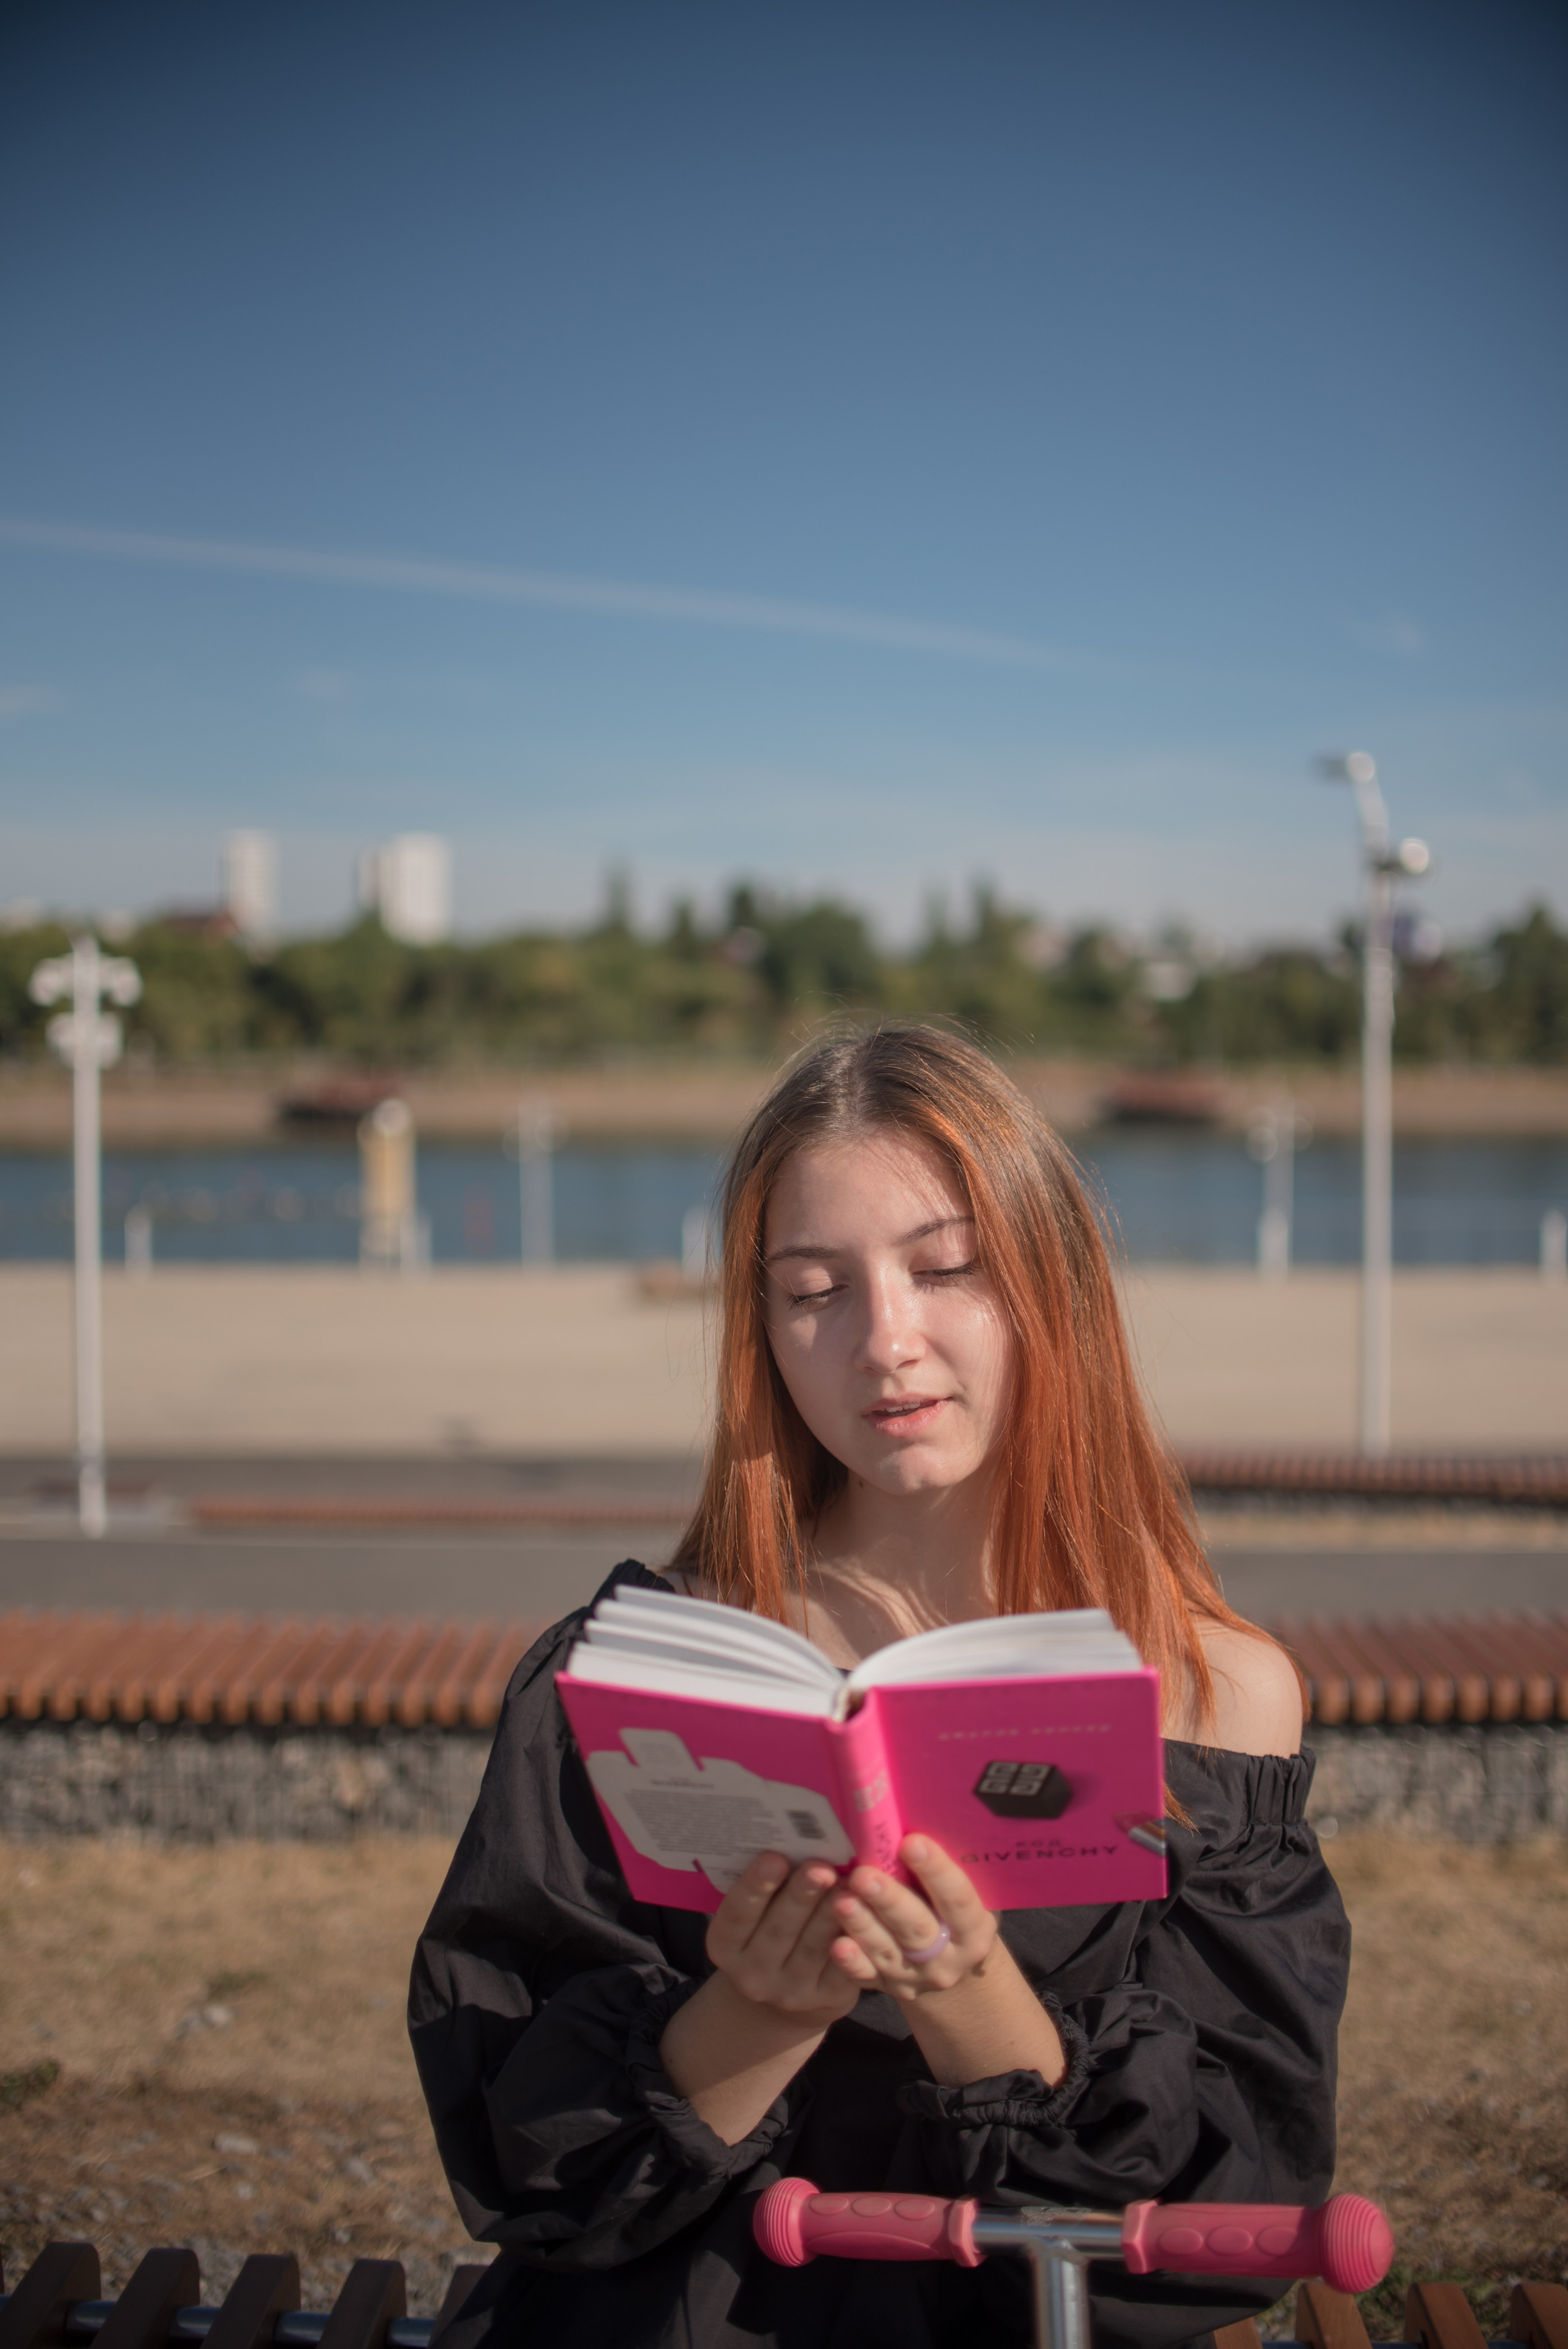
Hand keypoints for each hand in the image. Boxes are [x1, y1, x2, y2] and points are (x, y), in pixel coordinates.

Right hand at [705, 1850, 864, 2025]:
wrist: (789, 1982)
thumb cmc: (771, 1925)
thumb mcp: (756, 1911)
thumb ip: (768, 1882)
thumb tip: (794, 1837)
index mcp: (726, 1945)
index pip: (736, 1915)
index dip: (754, 1887)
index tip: (774, 1858)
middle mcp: (752, 1974)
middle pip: (778, 1930)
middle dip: (801, 1896)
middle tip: (820, 1867)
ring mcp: (790, 1992)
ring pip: (813, 1948)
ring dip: (831, 1914)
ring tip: (848, 1884)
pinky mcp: (827, 1999)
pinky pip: (844, 1969)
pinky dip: (855, 1940)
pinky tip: (866, 1913)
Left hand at [826, 1834, 997, 2002]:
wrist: (951, 1962)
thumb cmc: (953, 1908)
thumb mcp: (967, 1890)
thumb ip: (951, 1867)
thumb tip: (920, 1813)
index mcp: (974, 1928)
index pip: (957, 1898)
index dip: (936, 1871)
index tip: (910, 1842)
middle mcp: (948, 1958)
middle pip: (917, 1927)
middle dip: (889, 1900)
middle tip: (863, 1875)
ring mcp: (916, 1976)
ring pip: (887, 1950)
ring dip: (861, 1924)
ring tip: (840, 1899)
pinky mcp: (887, 1986)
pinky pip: (866, 1977)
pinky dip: (851, 1962)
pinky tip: (835, 1944)